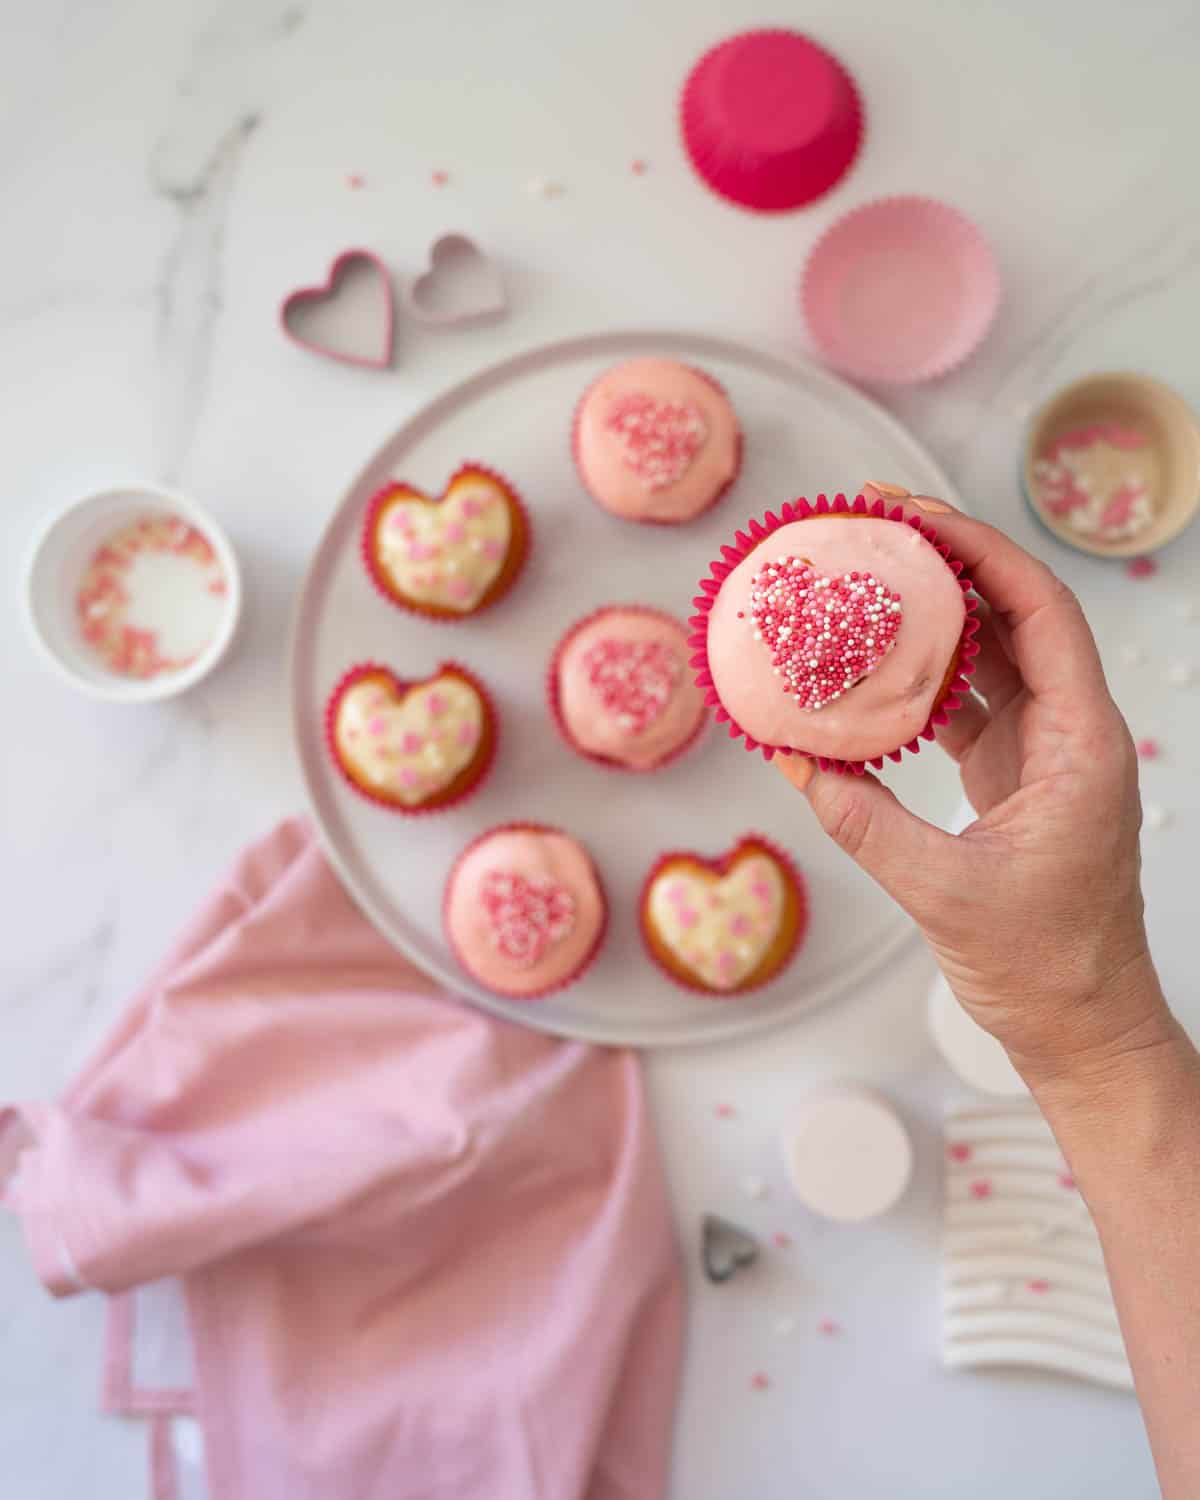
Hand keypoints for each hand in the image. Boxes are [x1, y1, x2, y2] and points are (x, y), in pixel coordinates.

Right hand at [778, 482, 1168, 1085]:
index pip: (1038, 610)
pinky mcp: (1012, 780)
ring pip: (989, 656)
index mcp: (1081, 744)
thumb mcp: (943, 892)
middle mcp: (1069, 734)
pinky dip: (919, 683)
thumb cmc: (1046, 967)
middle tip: (874, 523)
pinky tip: (868, 668)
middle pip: (1014, 615)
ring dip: (933, 614)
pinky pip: (965, 708)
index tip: (911, 514)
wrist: (1082, 1026)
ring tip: (867, 575)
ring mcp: (1041, 755)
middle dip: (948, 560)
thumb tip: (789, 761)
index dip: (978, 549)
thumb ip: (861, 822)